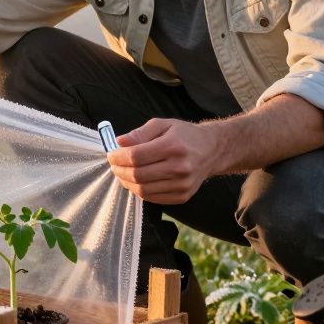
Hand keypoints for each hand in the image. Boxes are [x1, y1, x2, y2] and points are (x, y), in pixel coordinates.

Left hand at [107, 118, 222, 203]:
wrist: (212, 150)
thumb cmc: (185, 135)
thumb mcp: (163, 124)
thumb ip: (139, 133)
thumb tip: (119, 142)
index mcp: (173, 146)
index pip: (136, 156)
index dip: (118, 157)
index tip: (111, 154)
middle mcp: (180, 168)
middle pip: (137, 175)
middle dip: (119, 170)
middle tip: (114, 165)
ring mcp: (182, 185)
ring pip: (143, 190)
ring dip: (127, 182)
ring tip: (123, 173)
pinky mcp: (183, 196)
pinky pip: (153, 198)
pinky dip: (139, 190)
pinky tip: (136, 181)